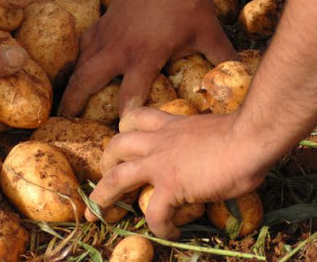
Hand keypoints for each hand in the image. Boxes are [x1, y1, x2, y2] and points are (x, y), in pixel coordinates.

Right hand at [59, 0, 235, 115]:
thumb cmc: (189, 0)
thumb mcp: (209, 32)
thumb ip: (222, 58)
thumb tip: (240, 76)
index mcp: (145, 56)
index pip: (129, 95)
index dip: (123, 117)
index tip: (118, 133)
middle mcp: (119, 48)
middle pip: (87, 81)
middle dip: (74, 102)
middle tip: (65, 120)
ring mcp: (108, 32)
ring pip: (80, 62)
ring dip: (71, 81)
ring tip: (64, 98)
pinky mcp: (104, 19)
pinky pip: (84, 42)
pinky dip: (79, 56)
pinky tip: (79, 62)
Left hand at [85, 107, 267, 238]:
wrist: (249, 138)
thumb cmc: (241, 132)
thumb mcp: (209, 129)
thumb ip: (198, 138)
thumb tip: (209, 151)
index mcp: (169, 125)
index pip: (137, 117)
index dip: (126, 127)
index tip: (124, 138)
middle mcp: (158, 142)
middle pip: (116, 144)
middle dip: (105, 160)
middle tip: (105, 174)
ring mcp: (160, 164)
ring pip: (116, 177)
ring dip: (103, 195)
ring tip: (98, 211)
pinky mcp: (171, 186)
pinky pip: (154, 213)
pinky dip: (158, 226)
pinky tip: (170, 231)